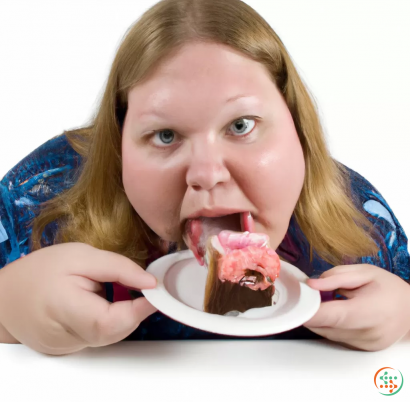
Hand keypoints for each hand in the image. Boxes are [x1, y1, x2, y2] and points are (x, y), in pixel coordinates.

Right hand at [0, 243, 156, 354]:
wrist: (6, 296)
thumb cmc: (41, 271)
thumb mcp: (81, 255)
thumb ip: (118, 268)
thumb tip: (150, 283)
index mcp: (63, 308)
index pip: (109, 321)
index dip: (138, 310)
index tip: (155, 292)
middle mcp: (64, 337)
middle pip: (113, 332)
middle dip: (134, 311)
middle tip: (140, 288)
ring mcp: (66, 348)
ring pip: (109, 337)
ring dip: (122, 315)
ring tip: (112, 292)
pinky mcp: (68, 351)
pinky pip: (98, 338)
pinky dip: (109, 321)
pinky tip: (100, 304)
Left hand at [303, 264, 409, 350]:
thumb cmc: (389, 287)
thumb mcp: (365, 272)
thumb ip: (336, 277)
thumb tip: (310, 284)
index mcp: (368, 312)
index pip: (330, 316)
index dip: (308, 311)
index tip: (293, 302)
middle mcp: (366, 333)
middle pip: (324, 327)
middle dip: (310, 312)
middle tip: (305, 296)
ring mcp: (365, 344)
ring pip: (327, 333)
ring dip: (318, 319)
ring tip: (323, 302)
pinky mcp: (362, 349)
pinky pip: (335, 337)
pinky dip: (329, 325)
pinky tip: (333, 312)